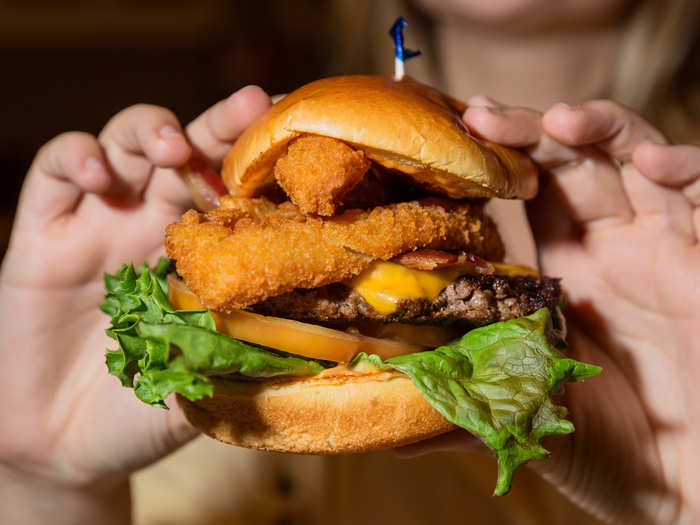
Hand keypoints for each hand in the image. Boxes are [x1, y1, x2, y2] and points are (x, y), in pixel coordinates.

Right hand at [0, 86, 269, 522]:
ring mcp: (100, 221)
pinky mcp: (43, 233)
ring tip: (173, 148)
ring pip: (126, 143)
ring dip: (152, 130)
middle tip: (251, 108)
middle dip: (222, 124)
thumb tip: (332, 343)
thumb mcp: (211, 382)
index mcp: (204, 252)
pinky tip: (97, 174)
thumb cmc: (146, 412)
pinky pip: (54, 173)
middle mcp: (157, 223)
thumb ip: (252, 352)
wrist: (65, 445)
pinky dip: (75, 157)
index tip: (303, 131)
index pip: (239, 187)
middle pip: (192, 149)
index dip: (265, 158)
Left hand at [401, 98, 699, 523]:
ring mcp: (663, 242)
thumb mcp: (523, 418)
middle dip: (527, 129)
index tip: (450, 138)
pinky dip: (687, 166)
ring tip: (561, 121)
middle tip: (481, 117)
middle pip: (568, 158)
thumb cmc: (605, 450)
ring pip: (633, 154)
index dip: (492, 159)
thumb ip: (461, 411)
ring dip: (600, 126)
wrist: (679, 486)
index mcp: (560, 270)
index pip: (524, 191)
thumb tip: (389, 427)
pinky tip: (653, 164)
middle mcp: (610, 245)